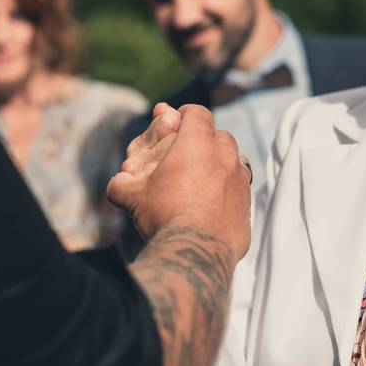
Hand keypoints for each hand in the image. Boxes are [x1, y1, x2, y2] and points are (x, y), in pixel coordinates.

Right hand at [107, 104, 251, 264]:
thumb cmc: (163, 216)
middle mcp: (225, 156)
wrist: (194, 252)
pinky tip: (213, 205)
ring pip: (235, 161)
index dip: (186, 115)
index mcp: (198, 143)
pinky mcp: (248, 206)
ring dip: (221, 164)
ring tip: (202, 180)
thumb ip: (122, 183)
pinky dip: (229, 191)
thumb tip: (118, 185)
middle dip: (205, 141)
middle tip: (188, 156)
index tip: (178, 123)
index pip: (197, 113)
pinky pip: (240, 190)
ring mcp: (240, 180)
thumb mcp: (133, 196)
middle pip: (219, 135)